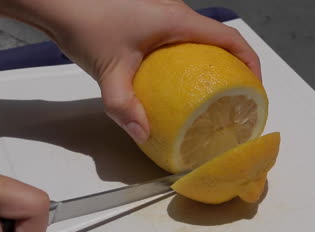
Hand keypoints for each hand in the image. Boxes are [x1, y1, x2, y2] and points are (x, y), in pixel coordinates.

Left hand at [0, 0, 261, 142]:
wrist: (60, 2)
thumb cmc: (86, 24)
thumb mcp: (109, 71)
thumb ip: (124, 106)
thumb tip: (144, 134)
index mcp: (178, 21)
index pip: (229, 37)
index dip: (250, 61)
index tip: (254, 88)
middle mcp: (177, 12)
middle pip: (220, 38)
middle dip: (235, 66)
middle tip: (234, 97)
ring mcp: (164, 14)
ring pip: (202, 38)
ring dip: (214, 62)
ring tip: (213, 94)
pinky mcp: (152, 20)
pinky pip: (184, 39)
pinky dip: (193, 58)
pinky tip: (181, 81)